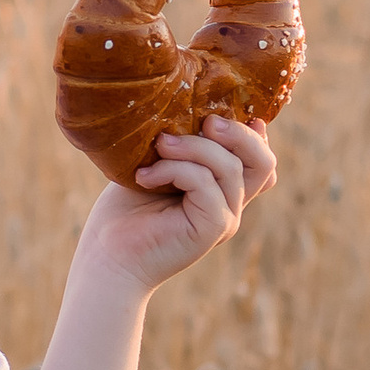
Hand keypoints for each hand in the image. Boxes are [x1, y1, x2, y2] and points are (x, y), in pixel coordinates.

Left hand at [82, 116, 276, 290]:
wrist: (107, 260)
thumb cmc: (123, 215)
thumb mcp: (155, 167)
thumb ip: (181, 147)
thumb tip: (194, 109)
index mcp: (221, 191)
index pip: (258, 160)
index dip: (252, 133)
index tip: (218, 111)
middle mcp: (229, 205)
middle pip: (263, 162)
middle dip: (237, 132)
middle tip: (204, 119)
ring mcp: (224, 219)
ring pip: (230, 167)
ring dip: (192, 147)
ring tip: (159, 144)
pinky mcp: (211, 229)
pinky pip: (205, 183)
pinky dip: (175, 169)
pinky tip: (145, 176)